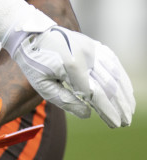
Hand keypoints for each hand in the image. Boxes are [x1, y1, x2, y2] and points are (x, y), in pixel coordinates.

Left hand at [0, 0, 135, 127]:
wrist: (30, 35)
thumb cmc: (34, 63)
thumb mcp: (42, 85)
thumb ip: (64, 100)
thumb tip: (88, 113)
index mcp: (70, 65)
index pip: (95, 94)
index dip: (107, 111)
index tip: (115, 124)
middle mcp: (85, 54)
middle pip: (109, 85)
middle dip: (119, 106)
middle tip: (125, 122)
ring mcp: (90, 47)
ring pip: (115, 74)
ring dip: (124, 93)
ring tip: (129, 110)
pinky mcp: (92, 44)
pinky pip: (112, 62)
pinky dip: (121, 77)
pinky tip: (126, 90)